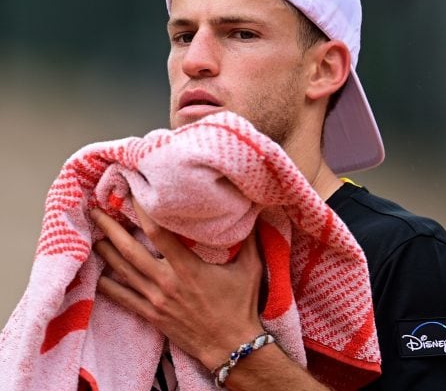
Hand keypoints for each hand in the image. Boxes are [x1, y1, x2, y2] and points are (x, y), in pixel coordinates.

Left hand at [91, 198, 263, 369]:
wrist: (232, 346)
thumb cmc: (241, 306)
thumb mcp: (251, 268)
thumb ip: (250, 239)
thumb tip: (257, 211)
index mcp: (188, 268)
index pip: (158, 233)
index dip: (142, 212)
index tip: (132, 194)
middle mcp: (167, 282)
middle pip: (130, 251)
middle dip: (110, 229)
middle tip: (95, 211)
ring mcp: (156, 300)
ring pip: (122, 272)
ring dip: (105, 253)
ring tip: (94, 236)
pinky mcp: (152, 315)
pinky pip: (123, 299)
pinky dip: (107, 286)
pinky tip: (98, 274)